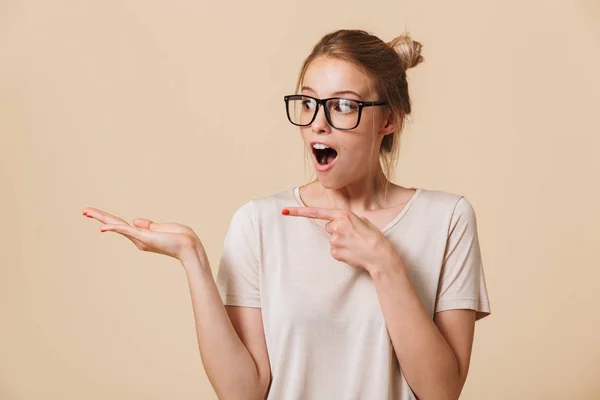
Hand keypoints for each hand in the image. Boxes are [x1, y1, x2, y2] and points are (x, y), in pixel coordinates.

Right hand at [82, 207, 204, 261]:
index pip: (121, 224)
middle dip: (99, 217)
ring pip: (117, 225)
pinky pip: (127, 231)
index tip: (94, 214)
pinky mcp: (145, 237)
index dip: (108, 219)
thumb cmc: (179, 238)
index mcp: (141, 235)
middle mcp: (138, 238)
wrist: (190, 246)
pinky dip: (115, 228)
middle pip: (115, 224)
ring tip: (86, 212)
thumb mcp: (161, 227)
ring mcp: (140, 238)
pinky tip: (103, 227)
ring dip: (101, 218)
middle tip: (83, 211)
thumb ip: (147, 225)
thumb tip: (135, 220)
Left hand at [282, 207, 398, 273]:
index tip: (285, 211)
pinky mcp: (334, 252)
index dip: (298, 212)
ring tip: (354, 245)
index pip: (317, 212)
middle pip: (328, 227)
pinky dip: (341, 252)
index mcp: (343, 215)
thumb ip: (347, 219)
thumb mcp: (362, 220)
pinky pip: (333, 251)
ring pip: (331, 239)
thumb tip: (337, 223)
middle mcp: (336, 225)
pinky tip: (352, 252)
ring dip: (341, 242)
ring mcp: (334, 240)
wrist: (379, 255)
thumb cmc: (373, 237)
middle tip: (353, 236)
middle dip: (337, 231)